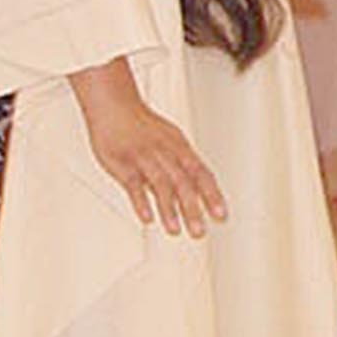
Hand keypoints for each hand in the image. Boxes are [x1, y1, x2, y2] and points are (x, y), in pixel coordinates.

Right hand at [75, 71, 225, 236]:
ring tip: (175, 230)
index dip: (212, 196)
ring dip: (169, 209)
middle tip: (199, 231)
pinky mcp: (122, 162)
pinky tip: (147, 217)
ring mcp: (144, 158)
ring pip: (161, 184)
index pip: (202, 174)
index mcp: (180, 149)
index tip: (221, 215)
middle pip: (184, 183)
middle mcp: (166, 153)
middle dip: (193, 209)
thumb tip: (192, 192)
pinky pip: (133, 183)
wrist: (115, 105)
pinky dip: (141, 201)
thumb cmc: (142, 125)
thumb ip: (180, 168)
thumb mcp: (169, 141)